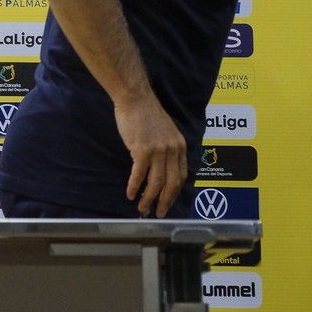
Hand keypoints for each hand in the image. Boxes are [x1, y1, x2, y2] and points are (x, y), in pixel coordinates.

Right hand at [114, 94, 186, 217]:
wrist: (135, 98)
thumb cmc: (146, 113)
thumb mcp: (165, 132)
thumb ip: (167, 148)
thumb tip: (161, 167)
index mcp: (180, 147)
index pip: (181, 176)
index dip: (174, 193)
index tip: (167, 202)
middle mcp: (173, 150)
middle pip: (171, 183)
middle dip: (164, 201)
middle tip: (158, 213)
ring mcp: (158, 151)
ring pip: (156, 182)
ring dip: (149, 198)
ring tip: (142, 208)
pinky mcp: (142, 150)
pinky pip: (139, 175)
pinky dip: (135, 187)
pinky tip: (130, 194)